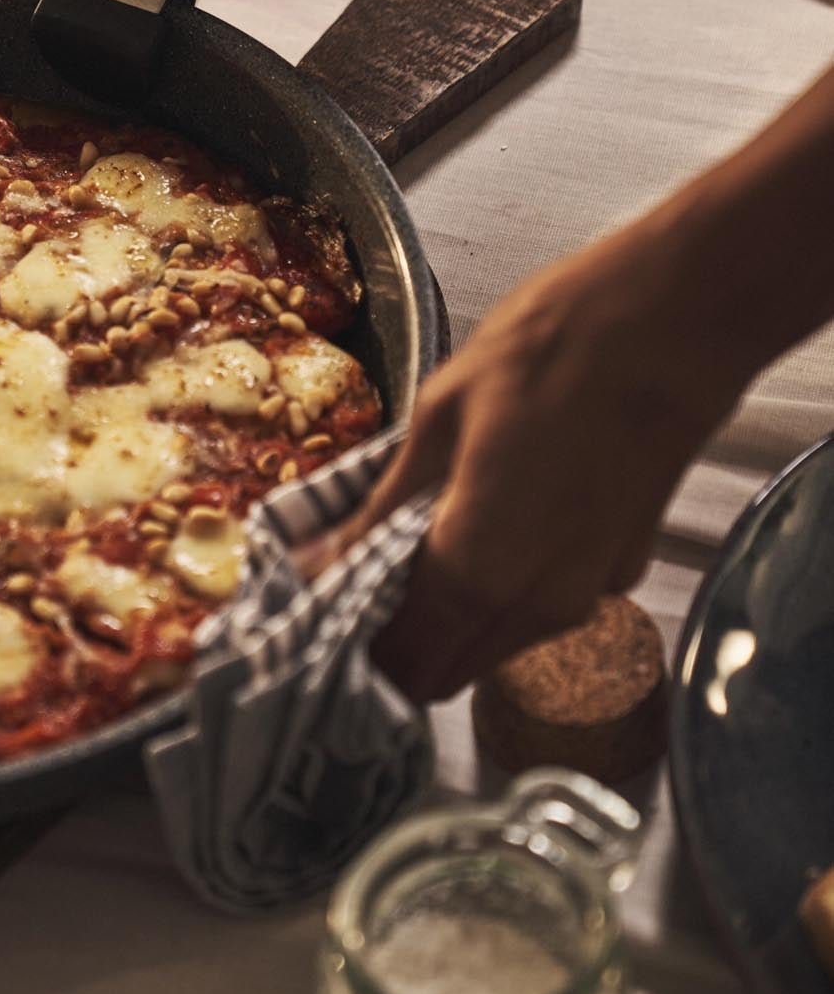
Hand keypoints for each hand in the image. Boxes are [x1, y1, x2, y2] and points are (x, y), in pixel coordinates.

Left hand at [305, 219, 750, 702]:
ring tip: (405, 548)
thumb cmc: (553, 350)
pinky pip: (540, 609)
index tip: (316, 619)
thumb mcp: (440, 416)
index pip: (400, 665)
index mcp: (477, 567)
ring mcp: (588, 593)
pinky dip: (501, 592)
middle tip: (349, 587)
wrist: (677, 320)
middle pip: (445, 673)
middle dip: (393, 646)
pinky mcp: (621, 569)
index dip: (350, 655)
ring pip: (494, 646)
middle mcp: (537, 605)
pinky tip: (479, 526)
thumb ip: (380, 507)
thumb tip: (319, 562)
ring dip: (446, 621)